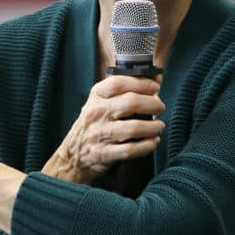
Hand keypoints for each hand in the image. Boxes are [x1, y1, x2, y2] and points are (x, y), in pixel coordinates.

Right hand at [45, 75, 164, 182]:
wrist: (73, 154)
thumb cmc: (94, 124)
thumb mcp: (101, 102)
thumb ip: (125, 90)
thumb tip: (157, 80)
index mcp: (96, 96)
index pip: (118, 83)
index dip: (141, 83)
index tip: (155, 87)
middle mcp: (96, 113)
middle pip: (130, 102)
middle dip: (152, 104)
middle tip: (160, 107)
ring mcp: (98, 134)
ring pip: (133, 128)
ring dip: (153, 127)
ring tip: (159, 126)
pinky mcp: (103, 153)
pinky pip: (130, 150)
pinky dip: (147, 146)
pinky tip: (153, 142)